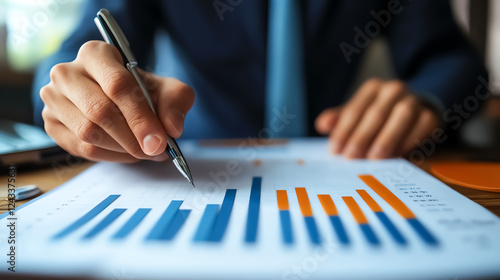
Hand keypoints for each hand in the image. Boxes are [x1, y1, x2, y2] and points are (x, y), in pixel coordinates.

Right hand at [41, 41, 194, 162]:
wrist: (122, 99)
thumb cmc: (143, 91)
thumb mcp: (169, 90)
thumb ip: (176, 103)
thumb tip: (172, 128)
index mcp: (96, 54)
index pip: (117, 85)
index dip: (140, 117)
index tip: (159, 141)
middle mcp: (67, 72)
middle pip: (100, 111)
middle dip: (132, 137)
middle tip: (155, 151)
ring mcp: (53, 98)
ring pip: (89, 133)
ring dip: (122, 148)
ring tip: (144, 151)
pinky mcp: (51, 123)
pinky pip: (80, 148)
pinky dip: (110, 156)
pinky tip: (127, 153)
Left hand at [315, 79, 438, 158]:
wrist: (415, 112)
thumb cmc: (378, 116)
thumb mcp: (356, 115)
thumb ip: (339, 120)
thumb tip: (322, 125)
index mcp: (372, 88)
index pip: (354, 110)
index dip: (343, 131)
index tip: (334, 151)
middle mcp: (394, 89)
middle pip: (375, 113)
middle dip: (362, 137)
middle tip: (351, 159)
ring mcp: (414, 100)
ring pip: (402, 116)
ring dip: (386, 139)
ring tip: (373, 159)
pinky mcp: (430, 114)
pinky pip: (422, 126)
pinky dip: (410, 140)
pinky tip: (397, 155)